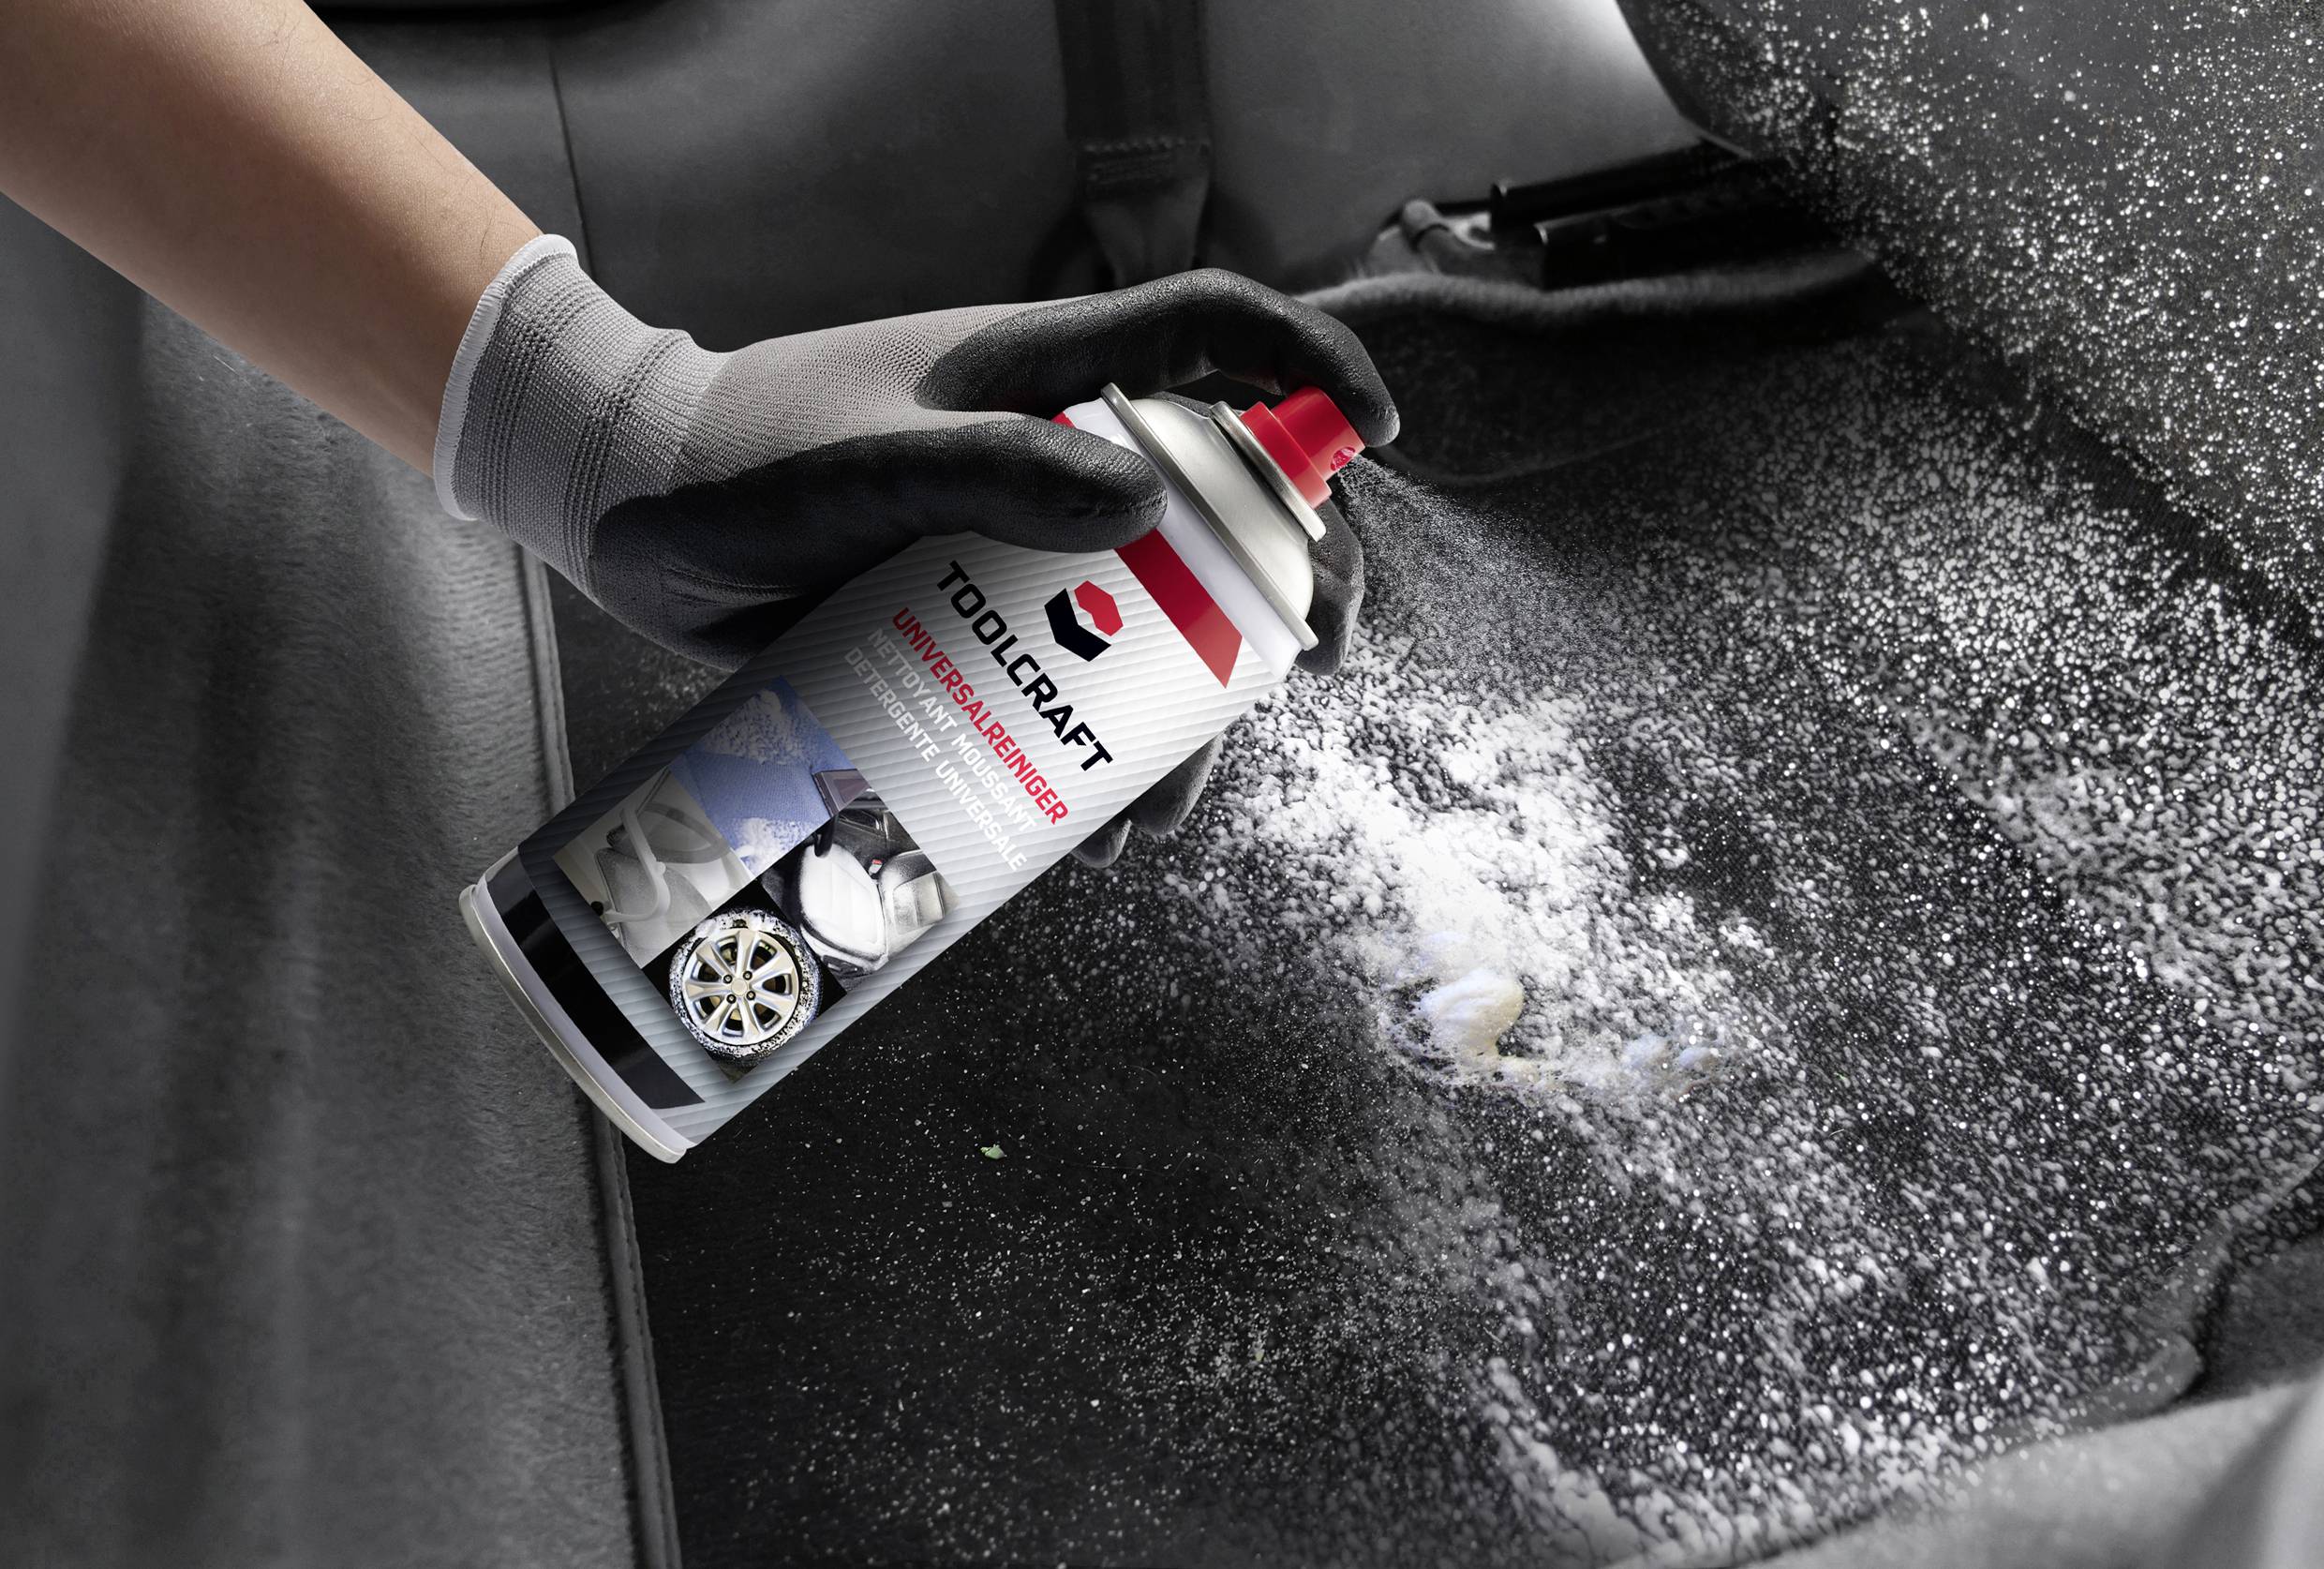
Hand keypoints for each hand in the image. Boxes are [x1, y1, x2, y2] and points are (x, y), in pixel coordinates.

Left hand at [438, 239, 1395, 862]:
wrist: (631, 519)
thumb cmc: (738, 464)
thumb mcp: (859, 467)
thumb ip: (984, 470)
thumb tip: (1141, 512)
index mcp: (1043, 375)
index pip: (1211, 334)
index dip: (1308, 368)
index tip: (1377, 438)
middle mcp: (1051, 454)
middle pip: (1219, 501)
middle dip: (1282, 583)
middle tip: (1304, 664)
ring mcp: (1020, 541)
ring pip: (1154, 616)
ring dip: (1190, 708)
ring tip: (1165, 810)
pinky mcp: (979, 620)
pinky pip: (1072, 681)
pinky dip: (1100, 752)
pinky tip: (1095, 826)